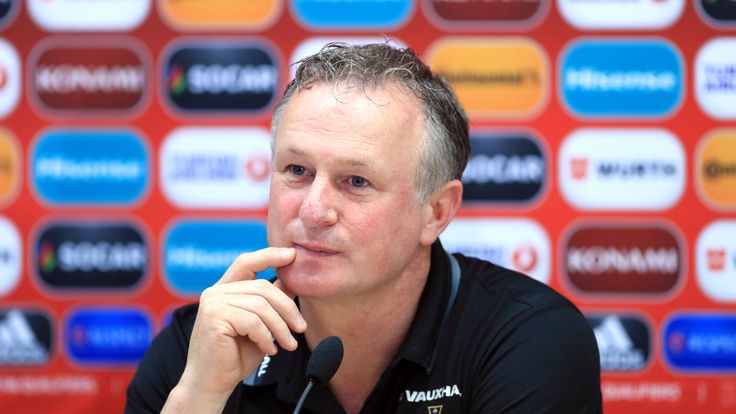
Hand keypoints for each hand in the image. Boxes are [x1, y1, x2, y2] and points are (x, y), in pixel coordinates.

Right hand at [163, 247, 305, 412]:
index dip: (269, 255)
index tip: (292, 255)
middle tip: (300, 328)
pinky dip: (267, 336)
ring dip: (280, 327)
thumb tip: (290, 279)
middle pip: (262, 287)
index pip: (246, 262)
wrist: (212, 383)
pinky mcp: (214, 317)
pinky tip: (269, 349)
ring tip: (288, 344)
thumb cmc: (236, 355)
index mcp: (224, 289)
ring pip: (261, 306)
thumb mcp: (260, 324)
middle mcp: (215, 292)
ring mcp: (213, 303)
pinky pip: (253, 321)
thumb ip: (270, 302)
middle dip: (287, 307)